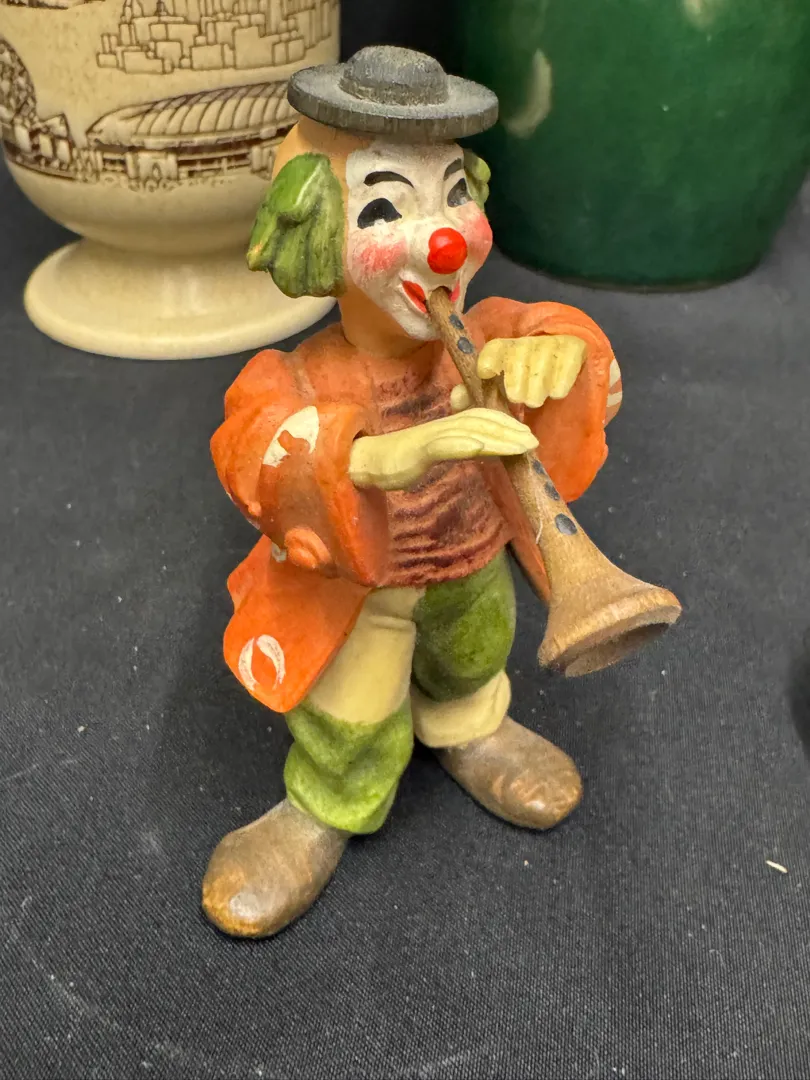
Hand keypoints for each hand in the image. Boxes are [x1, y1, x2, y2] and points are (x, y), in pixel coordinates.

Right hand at [349, 408, 537, 490]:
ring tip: (518, 446)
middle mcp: (443, 426)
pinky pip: (443, 445)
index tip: (528, 437)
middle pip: (481, 422)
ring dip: (496, 439)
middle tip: (533, 442)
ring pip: (469, 432)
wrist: (368, 461)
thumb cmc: (402, 459)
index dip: (506, 425)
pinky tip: (480, 449)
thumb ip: (458, 448)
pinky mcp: (418, 449)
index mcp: (448, 427)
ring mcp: (430, 437)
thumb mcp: (436, 452)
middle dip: (509, 431)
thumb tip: (483, 450)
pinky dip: (463, 446)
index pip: (482, 418)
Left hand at [477, 335, 586, 407]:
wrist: (564, 377)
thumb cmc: (523, 390)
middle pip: (520, 354)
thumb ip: (474, 398)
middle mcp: (528, 343)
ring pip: (543, 358)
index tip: (485, 372)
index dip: (489, 358)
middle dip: (516, 377)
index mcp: (505, 351)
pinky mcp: (575, 348)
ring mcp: (552, 345)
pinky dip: (562, 378)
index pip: (496, 348)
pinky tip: (557, 393)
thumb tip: (456, 399)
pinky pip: (568, 360)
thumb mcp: (498, 395)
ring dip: (537, 382)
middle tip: (517, 398)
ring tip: (535, 401)